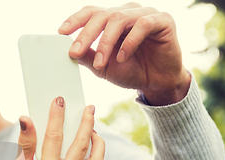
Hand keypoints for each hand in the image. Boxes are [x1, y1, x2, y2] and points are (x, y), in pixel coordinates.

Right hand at [0, 97, 104, 159]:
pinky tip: (90, 145)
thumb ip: (25, 144)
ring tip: (94, 127)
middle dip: (86, 123)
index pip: (54, 138)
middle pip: (80, 145)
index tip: (59, 101)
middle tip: (89, 107)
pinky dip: (94, 157)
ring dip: (97, 141)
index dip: (57, 117)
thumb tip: (25, 118)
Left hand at [58, 3, 190, 105]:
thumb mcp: (103, 67)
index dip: (76, 20)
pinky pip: (143, 24)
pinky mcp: (162, 21)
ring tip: (101, 63)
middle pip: (102, 15)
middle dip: (86, 34)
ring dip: (106, 41)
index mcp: (113, 20)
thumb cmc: (131, 71)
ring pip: (119, 18)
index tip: (61, 32)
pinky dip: (129, 42)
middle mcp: (128, 13)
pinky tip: (122, 57)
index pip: (92, 13)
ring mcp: (145, 14)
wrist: (158, 83)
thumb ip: (87, 57)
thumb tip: (67, 50)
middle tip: (75, 51)